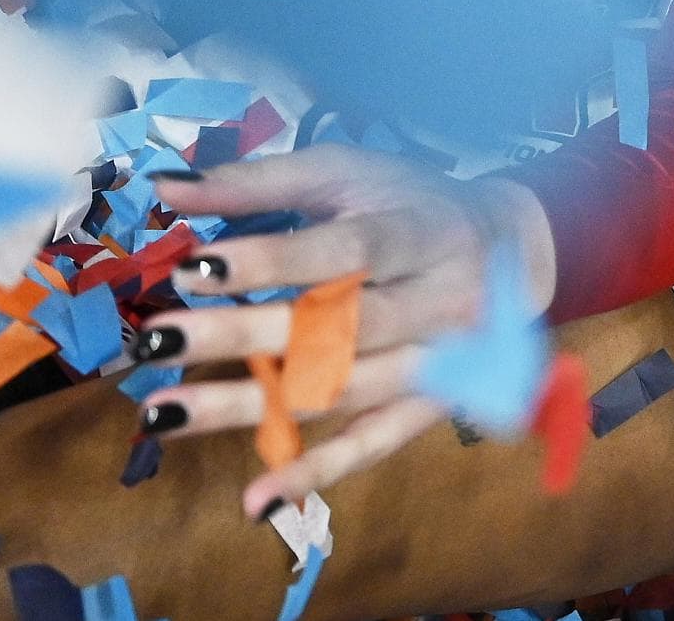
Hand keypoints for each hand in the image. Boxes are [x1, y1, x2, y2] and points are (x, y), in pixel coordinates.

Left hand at [132, 144, 555, 514]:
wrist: (516, 246)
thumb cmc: (413, 204)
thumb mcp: (349, 174)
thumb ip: (260, 183)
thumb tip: (165, 189)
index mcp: (425, 231)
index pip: (347, 250)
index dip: (273, 261)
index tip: (193, 268)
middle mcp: (442, 301)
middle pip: (342, 327)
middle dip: (246, 336)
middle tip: (157, 343)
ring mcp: (442, 362)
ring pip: (346, 390)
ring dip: (254, 407)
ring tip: (164, 413)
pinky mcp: (432, 407)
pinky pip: (375, 445)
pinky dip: (318, 473)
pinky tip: (255, 499)